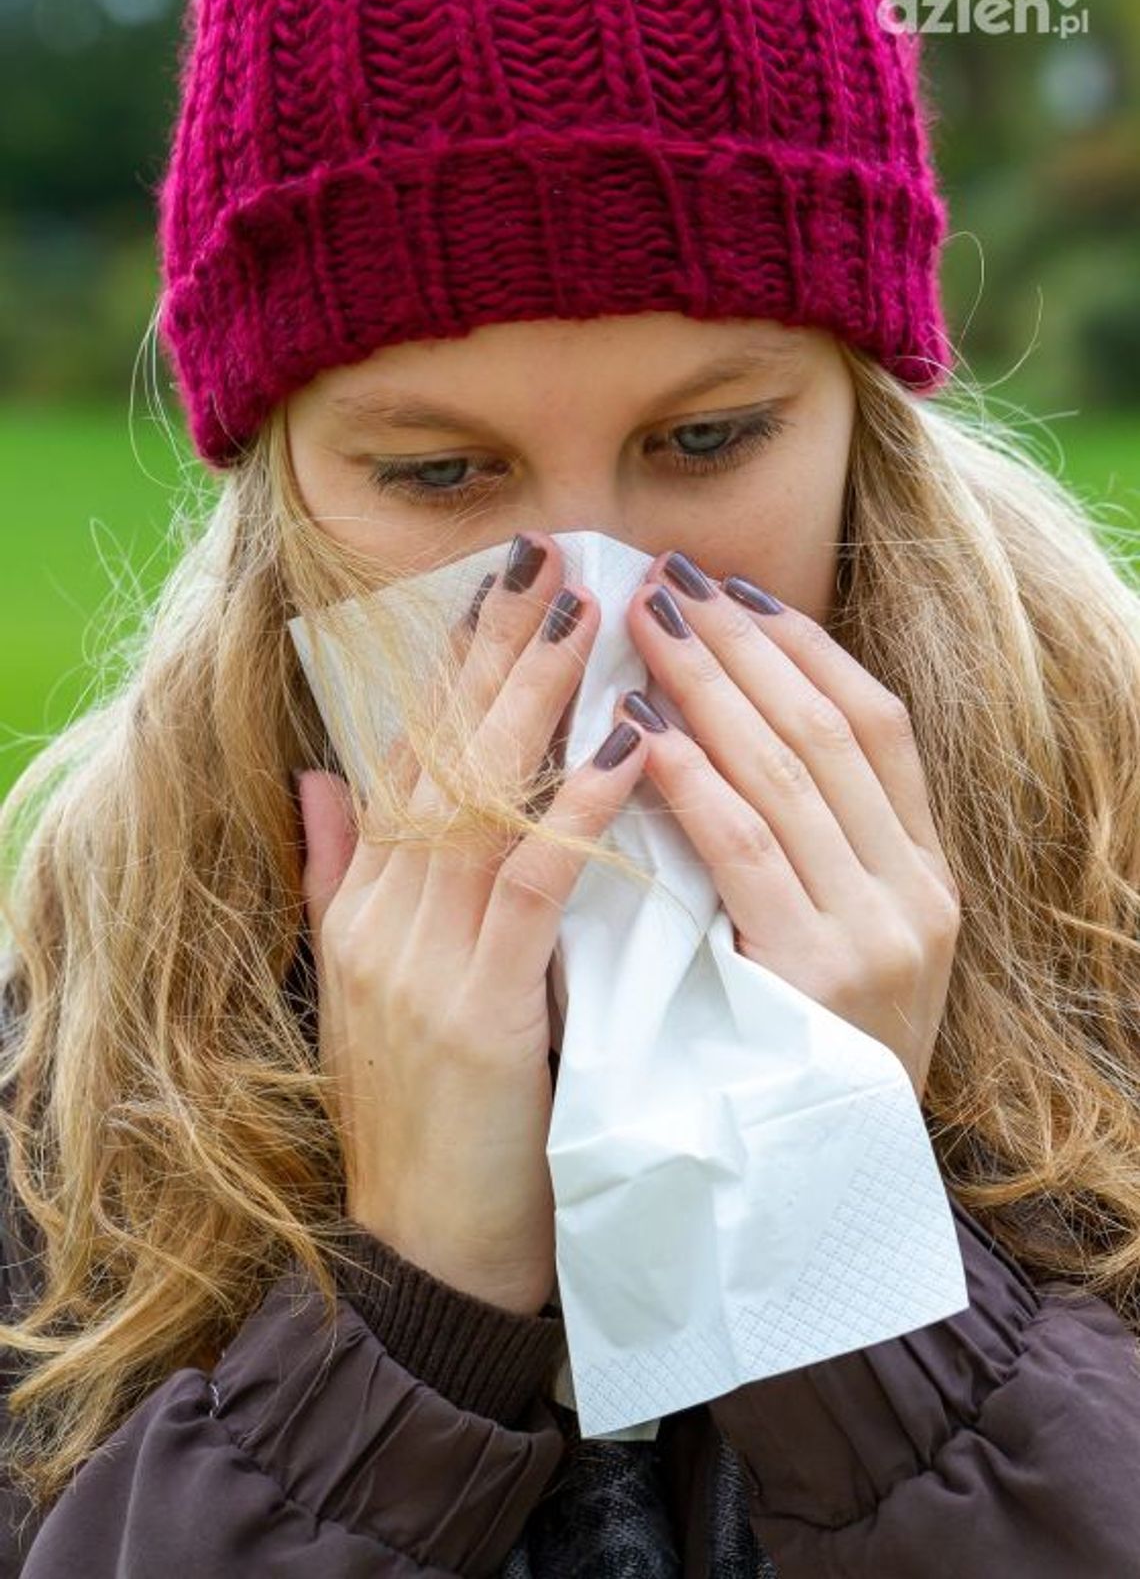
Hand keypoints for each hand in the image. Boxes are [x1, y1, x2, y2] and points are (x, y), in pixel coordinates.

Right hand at [294, 532, 649, 1315]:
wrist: (429, 1256)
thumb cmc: (429, 1116)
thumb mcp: (368, 986)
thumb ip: (340, 875)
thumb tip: (323, 774)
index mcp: (367, 903)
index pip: (410, 754)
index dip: (455, 663)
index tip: (502, 581)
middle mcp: (383, 916)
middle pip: (440, 755)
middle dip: (496, 651)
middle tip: (550, 556)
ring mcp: (420, 963)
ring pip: (477, 804)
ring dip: (534, 705)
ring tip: (587, 617)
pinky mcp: (475, 1015)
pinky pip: (527, 894)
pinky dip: (571, 815)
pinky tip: (621, 751)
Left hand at [617, 551, 960, 1100]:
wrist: (817, 1201)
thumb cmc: (803, 1061)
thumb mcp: (836, 945)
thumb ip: (807, 849)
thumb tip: (727, 727)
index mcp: (925, 875)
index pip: (877, 725)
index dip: (803, 648)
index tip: (736, 589)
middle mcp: (916, 893)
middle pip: (829, 730)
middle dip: (745, 646)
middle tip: (670, 579)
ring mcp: (878, 933)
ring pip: (789, 774)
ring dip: (711, 689)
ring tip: (647, 623)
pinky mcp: (820, 976)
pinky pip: (748, 852)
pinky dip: (695, 782)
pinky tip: (644, 734)